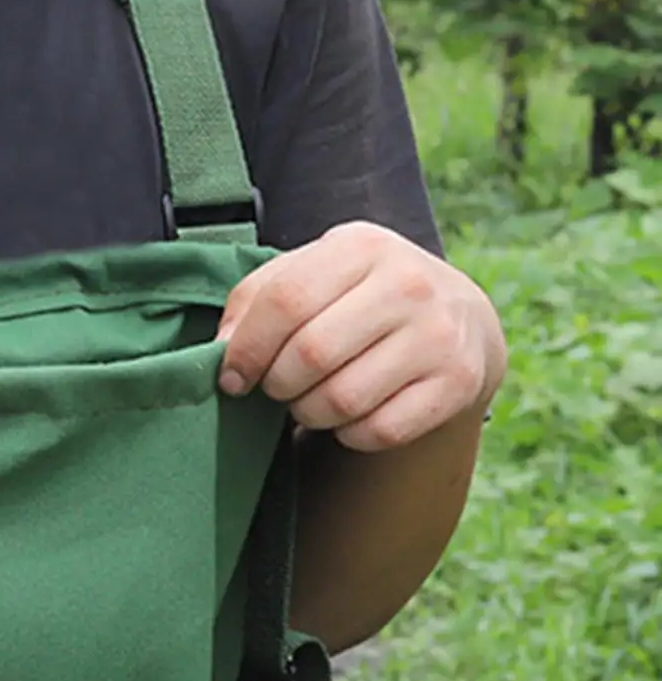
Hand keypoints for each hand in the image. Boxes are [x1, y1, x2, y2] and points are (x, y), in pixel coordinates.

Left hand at [216, 221, 506, 452]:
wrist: (456, 320)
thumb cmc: (356, 299)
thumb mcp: (309, 275)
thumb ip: (255, 301)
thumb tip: (222, 350)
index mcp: (362, 246)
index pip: (285, 302)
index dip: (247, 350)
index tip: (233, 378)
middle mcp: (409, 282)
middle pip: (310, 355)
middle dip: (279, 385)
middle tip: (279, 388)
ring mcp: (439, 333)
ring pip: (342, 400)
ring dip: (311, 412)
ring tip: (314, 399)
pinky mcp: (458, 382)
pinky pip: (378, 430)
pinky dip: (351, 434)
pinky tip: (353, 414)